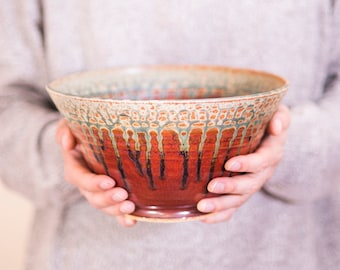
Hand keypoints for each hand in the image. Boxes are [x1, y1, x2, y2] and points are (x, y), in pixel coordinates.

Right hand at [55, 119, 136, 226]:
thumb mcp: (71, 123)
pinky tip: (132, 221)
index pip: (79, 178)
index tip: (108, 182)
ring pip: (104, 206)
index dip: (92, 183)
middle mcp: (86, 182)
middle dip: (107, 199)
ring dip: (116, 210)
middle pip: (92, 197)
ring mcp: (99, 191)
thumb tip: (68, 143)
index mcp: (75, 166)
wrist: (97, 135)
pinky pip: (116, 211)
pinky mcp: (112, 195)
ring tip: (130, 207)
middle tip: (123, 194)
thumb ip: (65, 129)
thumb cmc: (84, 128)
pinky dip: (123, 218)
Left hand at [197, 105, 290, 222]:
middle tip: (211, 186)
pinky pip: (233, 208)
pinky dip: (220, 215)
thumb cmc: (266, 120)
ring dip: (221, 205)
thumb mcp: (279, 112)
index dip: (248, 164)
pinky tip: (202, 218)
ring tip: (201, 207)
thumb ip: (280, 117)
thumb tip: (276, 127)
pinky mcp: (242, 192)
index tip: (229, 164)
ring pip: (239, 199)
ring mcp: (252, 184)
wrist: (266, 135)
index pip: (262, 160)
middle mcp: (263, 172)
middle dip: (231, 187)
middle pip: (249, 185)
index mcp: (271, 153)